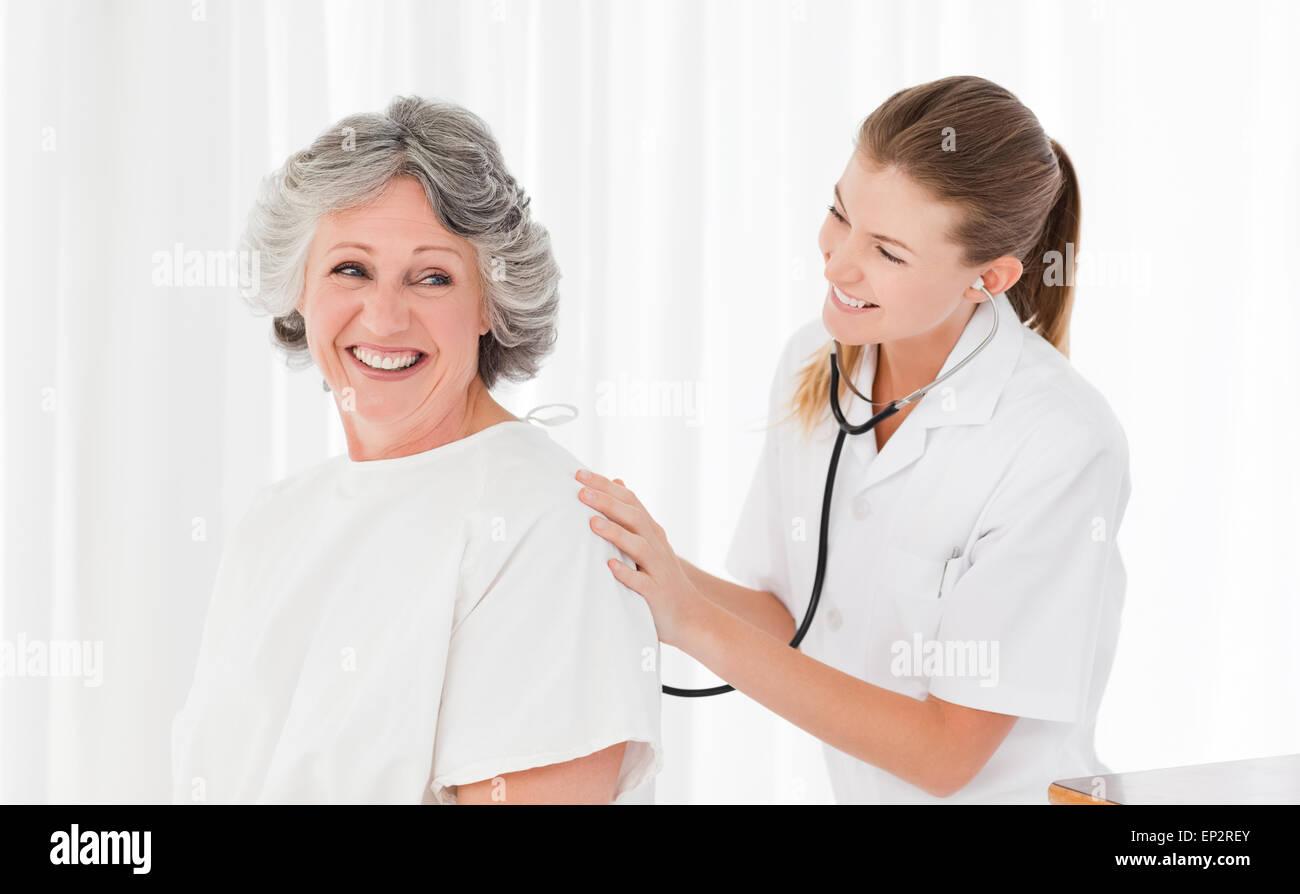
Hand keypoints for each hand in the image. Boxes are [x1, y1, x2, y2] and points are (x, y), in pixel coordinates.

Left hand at [575, 469, 702, 649]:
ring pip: (638, 546)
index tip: (579, 474)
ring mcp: (657, 568)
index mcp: (650, 530)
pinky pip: (641, 582)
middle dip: (607, 502)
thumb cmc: (659, 575)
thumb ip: (632, 513)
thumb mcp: (649, 539)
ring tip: (592, 523)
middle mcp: (656, 544)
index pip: (629, 500)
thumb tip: (617, 482)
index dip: (605, 486)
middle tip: (580, 492)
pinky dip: (627, 573)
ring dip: (615, 533)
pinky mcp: (656, 592)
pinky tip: (610, 566)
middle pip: (633, 517)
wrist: (689, 613)